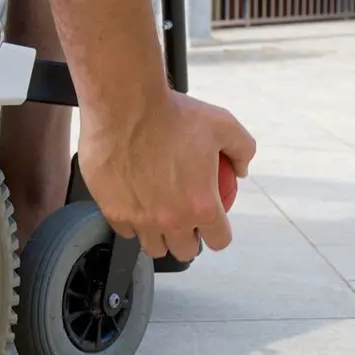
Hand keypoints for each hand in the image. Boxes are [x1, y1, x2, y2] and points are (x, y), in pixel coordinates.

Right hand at [77, 90, 255, 261]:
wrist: (125, 103)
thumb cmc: (173, 113)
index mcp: (202, 205)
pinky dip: (132, 221)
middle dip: (190, 240)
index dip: (219, 233)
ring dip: (160, 236)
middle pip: (185, 251)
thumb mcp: (223, 124)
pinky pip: (125, 229)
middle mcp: (171, 220)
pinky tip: (135, 204)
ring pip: (153, 246)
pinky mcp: (112, 211)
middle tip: (186, 220)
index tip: (213, 224)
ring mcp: (139, 219)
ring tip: (159, 217)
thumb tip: (242, 169)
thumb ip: (242, 149)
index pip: (219, 240)